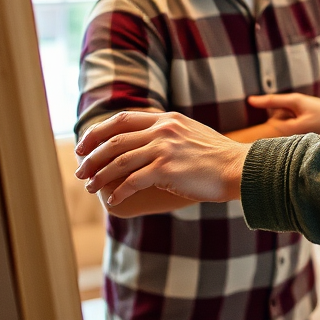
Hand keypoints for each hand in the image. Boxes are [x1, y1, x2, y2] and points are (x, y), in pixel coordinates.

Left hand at [74, 111, 246, 207]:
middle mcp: (163, 129)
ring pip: (119, 161)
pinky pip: (133, 181)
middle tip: (80, 170)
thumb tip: (145, 147)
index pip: (123, 119)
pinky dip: (119, 192)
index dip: (98, 132)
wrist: (239, 167)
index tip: (84, 145)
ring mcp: (164, 148)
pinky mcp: (167, 169)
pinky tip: (114, 200)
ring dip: (100, 176)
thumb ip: (169, 134)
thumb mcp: (191, 134)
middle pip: (115, 140)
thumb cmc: (217, 157)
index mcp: (167, 119)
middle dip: (92, 156)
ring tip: (90, 187)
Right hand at [247, 93, 319, 135]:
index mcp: (295, 101)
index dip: (260, 101)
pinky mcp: (312, 119)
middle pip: (280, 114)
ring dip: (288, 129)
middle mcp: (300, 104)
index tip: (249, 100)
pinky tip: (302, 139)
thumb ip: (283, 127)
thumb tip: (271, 127)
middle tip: (283, 133)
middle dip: (277, 122)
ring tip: (299, 136)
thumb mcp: (302, 126)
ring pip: (288, 121)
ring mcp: (306, 111)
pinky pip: (297, 125)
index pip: (273, 100)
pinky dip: (296, 131)